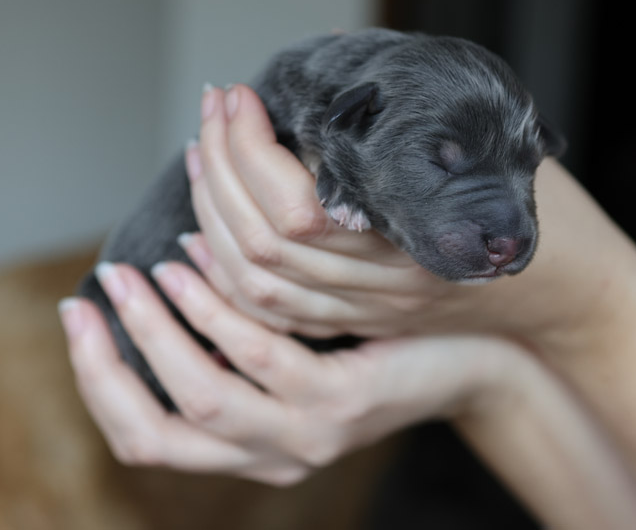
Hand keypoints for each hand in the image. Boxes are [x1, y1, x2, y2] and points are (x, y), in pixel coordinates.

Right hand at [59, 260, 523, 484]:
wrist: (466, 359)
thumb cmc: (373, 345)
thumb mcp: (294, 354)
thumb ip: (238, 343)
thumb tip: (173, 277)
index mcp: (250, 449)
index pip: (148, 439)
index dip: (101, 383)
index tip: (81, 319)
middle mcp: (268, 457)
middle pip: (156, 433)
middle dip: (110, 364)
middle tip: (94, 295)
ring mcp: (304, 436)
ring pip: (202, 391)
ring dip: (158, 328)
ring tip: (139, 274)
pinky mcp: (339, 402)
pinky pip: (260, 355)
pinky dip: (216, 312)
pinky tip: (196, 266)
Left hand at [187, 84, 635, 347]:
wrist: (567, 294)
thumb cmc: (545, 211)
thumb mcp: (495, 150)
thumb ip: (412, 122)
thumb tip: (326, 70)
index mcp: (420, 240)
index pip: (299, 210)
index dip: (249, 149)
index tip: (238, 96)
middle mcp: (386, 289)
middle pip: (265, 246)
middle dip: (220, 169)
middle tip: (214, 111)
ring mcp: (370, 313)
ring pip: (257, 284)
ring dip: (212, 216)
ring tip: (201, 155)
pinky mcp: (361, 322)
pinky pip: (274, 314)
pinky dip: (226, 275)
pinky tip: (202, 235)